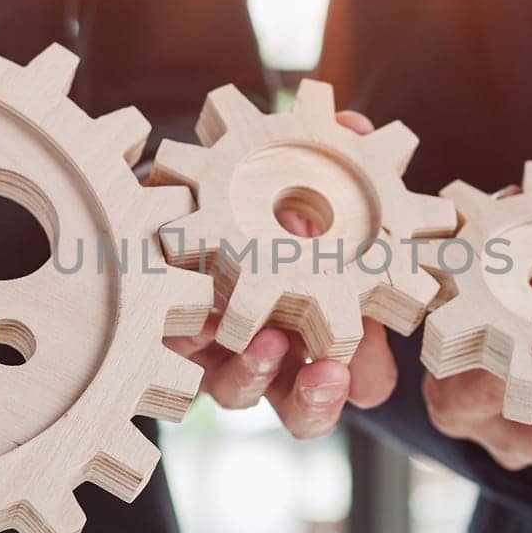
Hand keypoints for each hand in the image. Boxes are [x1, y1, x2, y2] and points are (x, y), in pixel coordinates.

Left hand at [166, 110, 396, 438]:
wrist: (174, 194)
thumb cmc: (257, 197)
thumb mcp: (298, 174)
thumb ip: (331, 156)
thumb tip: (357, 126)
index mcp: (322, 323)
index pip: (360, 379)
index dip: (362, 382)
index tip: (358, 374)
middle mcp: (278, 350)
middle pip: (306, 406)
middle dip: (318, 398)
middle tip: (328, 376)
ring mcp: (222, 351)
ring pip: (242, 392)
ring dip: (257, 371)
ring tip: (262, 338)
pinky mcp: (169, 338)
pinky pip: (178, 363)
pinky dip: (192, 340)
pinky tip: (198, 312)